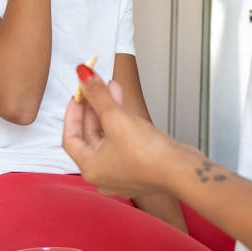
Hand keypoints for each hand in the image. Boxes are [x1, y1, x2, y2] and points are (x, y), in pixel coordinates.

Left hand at [63, 69, 176, 199]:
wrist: (181, 171)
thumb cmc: (149, 156)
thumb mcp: (116, 117)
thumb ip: (97, 94)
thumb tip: (84, 75)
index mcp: (90, 169)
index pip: (70, 138)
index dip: (72, 113)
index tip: (78, 95)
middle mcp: (103, 175)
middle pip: (89, 136)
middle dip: (93, 108)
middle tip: (95, 87)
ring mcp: (121, 173)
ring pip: (107, 138)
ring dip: (108, 112)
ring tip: (113, 89)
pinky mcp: (138, 168)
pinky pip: (122, 143)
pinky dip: (121, 124)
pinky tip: (127, 107)